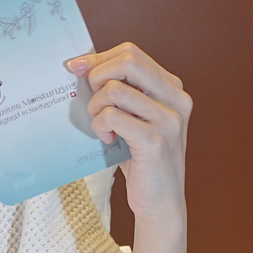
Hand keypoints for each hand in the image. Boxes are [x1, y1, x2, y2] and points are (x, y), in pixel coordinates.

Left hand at [67, 42, 190, 228]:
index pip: (131, 53)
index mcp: (171, 87)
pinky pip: (112, 116)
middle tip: (92, 100)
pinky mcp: (155, 139)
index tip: (75, 67)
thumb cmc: (141, 156)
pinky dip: (100, 125)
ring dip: (96, 106)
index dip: (98, 57)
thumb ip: (119, 91)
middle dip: (97, 75)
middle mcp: (176, 98)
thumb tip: (79, 65)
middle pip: (126, 61)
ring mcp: (169, 118)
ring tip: (101, 124)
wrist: (161, 200)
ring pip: (115, 89)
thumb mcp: (133, 116)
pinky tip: (106, 138)